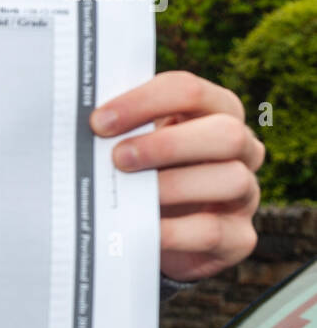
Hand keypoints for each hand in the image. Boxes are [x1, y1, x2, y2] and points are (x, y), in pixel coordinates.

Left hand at [90, 70, 264, 281]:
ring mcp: (246, 193)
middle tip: (118, 158)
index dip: (144, 102)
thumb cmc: (142, 173)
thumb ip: (121, 130)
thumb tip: (81, 124)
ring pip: (231, 180)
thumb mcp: (134, 144)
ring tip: (130, 195)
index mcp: (214, 111)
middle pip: (226, 133)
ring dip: (174, 186)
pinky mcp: (238, 237)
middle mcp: (241, 149)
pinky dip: (174, 231)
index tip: (100, 122)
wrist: (157, 231)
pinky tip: (141, 229)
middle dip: (168, 144)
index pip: (189, 90)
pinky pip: (213, 231)